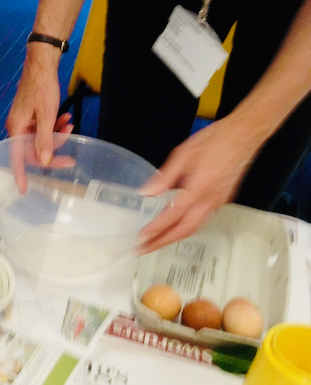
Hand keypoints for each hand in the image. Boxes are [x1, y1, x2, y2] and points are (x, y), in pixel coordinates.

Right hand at [6, 45, 71, 164]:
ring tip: (69, 125)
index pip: (17, 158)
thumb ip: (44, 139)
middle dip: (53, 151)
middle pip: (33, 150)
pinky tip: (65, 119)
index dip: (21, 174)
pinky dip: (54, 127)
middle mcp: (17, 127)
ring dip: (56, 136)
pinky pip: (42, 129)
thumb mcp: (46, 115)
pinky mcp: (31, 116)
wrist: (41, 65)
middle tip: (71, 157)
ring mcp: (24, 122)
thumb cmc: (41, 87)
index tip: (24, 189)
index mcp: (16, 129)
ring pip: (40, 139)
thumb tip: (44, 161)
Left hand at [136, 119, 258, 253]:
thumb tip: (147, 194)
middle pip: (185, 230)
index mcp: (198, 189)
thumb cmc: (213, 140)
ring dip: (174, 237)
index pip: (172, 216)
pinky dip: (186, 227)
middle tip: (143, 249)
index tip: (140, 239)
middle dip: (163, 242)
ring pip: (195, 227)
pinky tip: (175, 226)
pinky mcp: (223, 198)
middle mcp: (210, 200)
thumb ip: (165, 177)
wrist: (244, 135)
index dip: (155, 230)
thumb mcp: (183, 154)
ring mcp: (218, 201)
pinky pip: (202, 219)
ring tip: (155, 242)